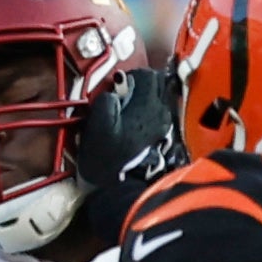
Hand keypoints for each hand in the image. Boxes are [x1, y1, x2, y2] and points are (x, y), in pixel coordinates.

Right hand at [76, 67, 187, 189]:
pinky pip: (158, 111)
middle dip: (143, 83)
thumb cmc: (103, 154)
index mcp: (147, 106)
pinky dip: (148, 109)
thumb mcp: (98, 122)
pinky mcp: (160, 135)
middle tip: (124, 94)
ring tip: (128, 108)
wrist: (114, 186)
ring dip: (146, 96)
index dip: (132, 75)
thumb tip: (116, 87)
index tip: (118, 87)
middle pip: (159, 83)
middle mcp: (161, 113)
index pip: (149, 75)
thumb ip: (108, 97)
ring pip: (160, 96)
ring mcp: (163, 125)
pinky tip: (134, 120)